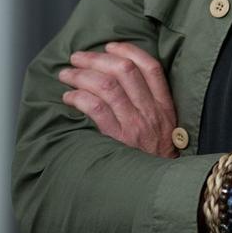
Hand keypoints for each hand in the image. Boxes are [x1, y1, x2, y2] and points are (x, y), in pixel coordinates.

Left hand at [58, 41, 178, 158]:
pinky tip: (68, 97)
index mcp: (164, 106)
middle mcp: (151, 112)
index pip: (151, 67)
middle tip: (77, 57)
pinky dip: (79, 98)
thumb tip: (120, 80)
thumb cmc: (155, 158)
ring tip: (66, 74)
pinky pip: (96, 109)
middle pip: (125, 71)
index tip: (110, 45)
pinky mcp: (118, 139)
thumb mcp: (164, 128)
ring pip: (107, 86)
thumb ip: (151, 105)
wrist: (159, 187)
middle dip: (96, 58)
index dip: (128, 50)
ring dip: (81, 76)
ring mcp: (135, 125)